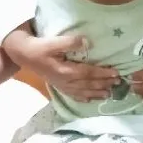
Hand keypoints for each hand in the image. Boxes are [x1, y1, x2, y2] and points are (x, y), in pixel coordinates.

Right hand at [3, 30, 119, 100]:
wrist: (24, 55)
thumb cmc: (39, 47)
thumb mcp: (53, 42)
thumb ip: (70, 42)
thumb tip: (87, 43)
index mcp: (65, 71)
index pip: (88, 73)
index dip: (102, 74)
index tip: (115, 73)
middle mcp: (65, 81)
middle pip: (88, 84)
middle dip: (104, 84)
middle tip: (118, 84)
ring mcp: (62, 85)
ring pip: (82, 92)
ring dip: (96, 93)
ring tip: (109, 95)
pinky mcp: (58, 86)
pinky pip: (73, 95)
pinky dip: (83, 98)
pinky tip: (90, 100)